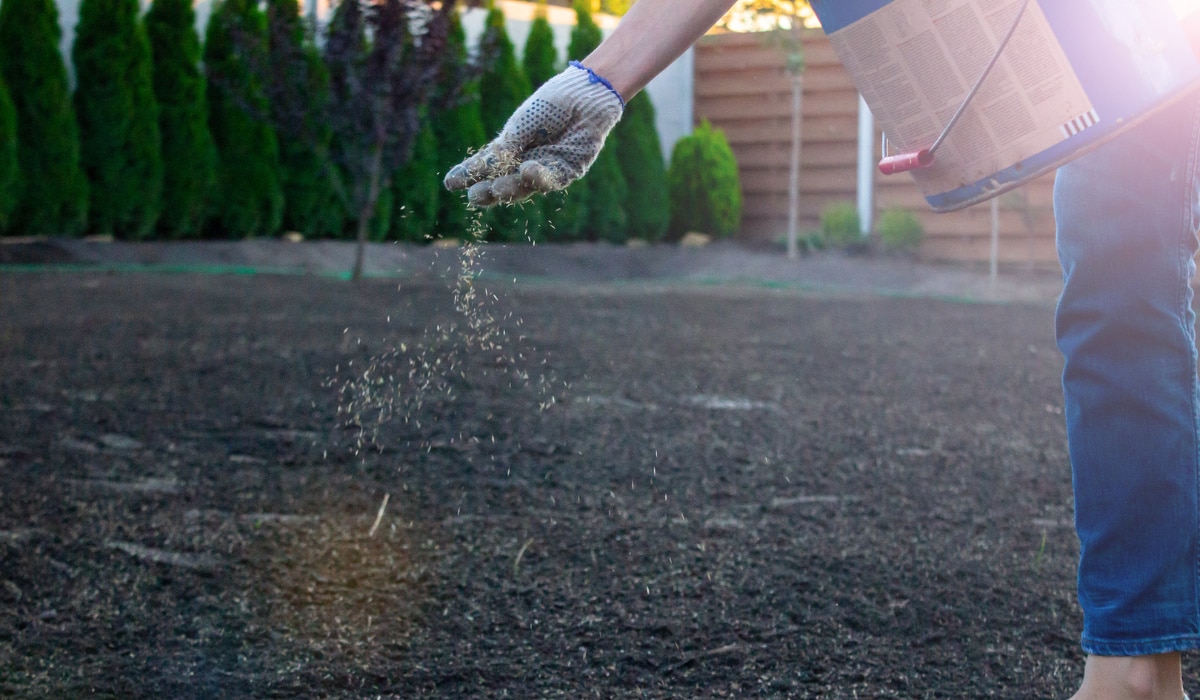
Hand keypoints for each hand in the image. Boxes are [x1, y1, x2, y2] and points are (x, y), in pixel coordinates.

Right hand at [444, 63, 623, 206]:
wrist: (586, 95)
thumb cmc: (552, 103)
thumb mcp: (523, 123)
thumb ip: (508, 145)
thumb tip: (488, 166)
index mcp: (510, 147)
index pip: (485, 165)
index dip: (468, 174)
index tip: (449, 183)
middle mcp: (525, 162)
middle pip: (502, 183)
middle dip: (488, 192)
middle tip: (475, 196)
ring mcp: (546, 169)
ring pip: (525, 186)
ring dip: (510, 188)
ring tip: (496, 189)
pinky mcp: (568, 171)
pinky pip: (552, 180)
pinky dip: (539, 177)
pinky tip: (527, 171)